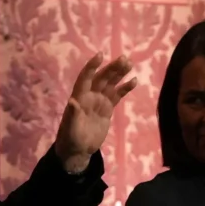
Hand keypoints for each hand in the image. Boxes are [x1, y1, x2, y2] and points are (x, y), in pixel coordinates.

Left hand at [53, 52, 138, 172]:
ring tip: (130, 64)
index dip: (92, 67)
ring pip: (110, 83)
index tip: (100, 55)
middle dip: (111, 68)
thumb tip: (72, 101)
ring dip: (119, 73)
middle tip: (124, 59)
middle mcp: (90, 95)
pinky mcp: (107, 108)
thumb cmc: (71, 138)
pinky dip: (124, 88)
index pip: (85, 78)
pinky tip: (133, 81)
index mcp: (79, 97)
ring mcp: (99, 101)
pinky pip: (117, 95)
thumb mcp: (70, 127)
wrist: (79, 150)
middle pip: (101, 78)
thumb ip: (73, 114)